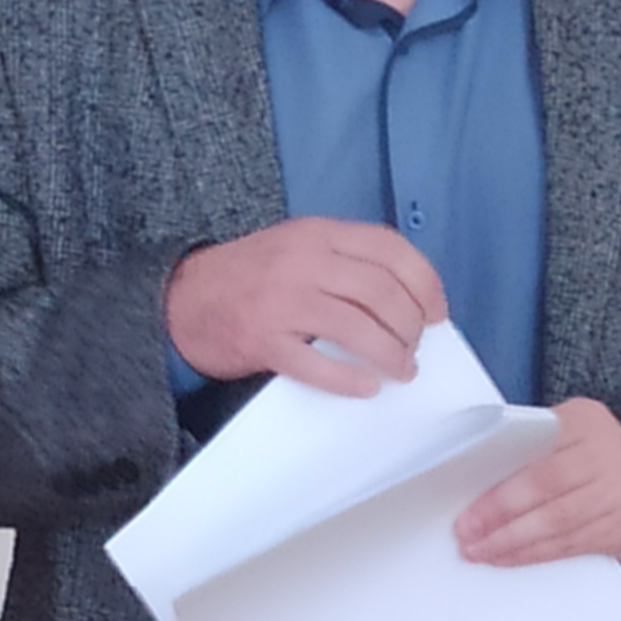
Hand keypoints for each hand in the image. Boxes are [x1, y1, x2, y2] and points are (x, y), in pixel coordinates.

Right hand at [165, 218, 446, 398]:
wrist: (182, 299)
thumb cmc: (251, 277)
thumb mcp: (299, 247)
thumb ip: (345, 260)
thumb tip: (408, 298)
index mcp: (318, 233)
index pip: (390, 250)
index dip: (425, 284)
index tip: (437, 313)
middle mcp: (303, 261)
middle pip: (381, 292)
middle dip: (410, 326)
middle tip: (414, 347)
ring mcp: (281, 301)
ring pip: (357, 328)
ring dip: (390, 355)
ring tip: (402, 370)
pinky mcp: (261, 340)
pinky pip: (316, 363)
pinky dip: (349, 379)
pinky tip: (367, 387)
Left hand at [454, 398, 620, 567]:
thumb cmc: (592, 446)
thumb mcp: (568, 425)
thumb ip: (531, 441)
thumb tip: (478, 472)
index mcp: (585, 425)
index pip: (539, 459)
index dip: (503, 490)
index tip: (469, 507)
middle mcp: (605, 460)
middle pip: (547, 495)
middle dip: (500, 519)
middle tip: (467, 534)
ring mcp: (616, 497)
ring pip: (557, 527)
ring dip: (512, 544)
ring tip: (480, 550)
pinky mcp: (619, 530)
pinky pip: (569, 547)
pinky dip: (534, 555)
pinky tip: (507, 557)